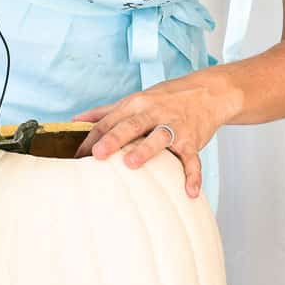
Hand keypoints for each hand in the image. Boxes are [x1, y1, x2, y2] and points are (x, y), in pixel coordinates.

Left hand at [73, 79, 234, 198]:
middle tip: (98, 154)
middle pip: (131, 126)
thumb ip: (105, 112)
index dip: (93, 138)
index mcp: (136, 105)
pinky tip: (189, 191)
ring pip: (159, 137)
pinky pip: (193, 159)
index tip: (78, 156)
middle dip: (114, 139)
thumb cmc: (167, 98)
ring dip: (146, 150)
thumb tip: (75, 120)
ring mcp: (175, 127)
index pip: (110, 121)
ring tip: (132, 164)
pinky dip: (193, 175)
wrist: (209, 93)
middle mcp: (154, 113)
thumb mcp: (135, 100)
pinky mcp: (193, 141)